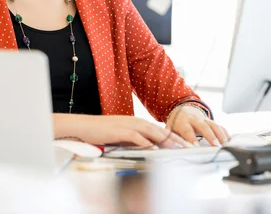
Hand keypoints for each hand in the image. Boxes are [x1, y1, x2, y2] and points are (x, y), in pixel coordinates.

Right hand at [54, 114, 191, 148]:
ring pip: (150, 131)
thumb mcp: (122, 136)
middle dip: (173, 138)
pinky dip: (144, 142)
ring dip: (164, 140)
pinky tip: (152, 148)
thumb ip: (135, 140)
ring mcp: (126, 125)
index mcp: (136, 123)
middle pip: (158, 129)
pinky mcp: (118, 131)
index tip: (183, 144)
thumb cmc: (102, 132)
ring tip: (175, 147)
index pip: (158, 129)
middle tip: (186, 146)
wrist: (84, 126)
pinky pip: (134, 136)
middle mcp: (134, 122)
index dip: (172, 136)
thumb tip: (149, 147)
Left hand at [165, 105, 230, 146]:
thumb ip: (170, 138)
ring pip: (214, 125)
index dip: (191, 138)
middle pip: (203, 126)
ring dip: (220, 135)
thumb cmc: (176, 123)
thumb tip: (167, 149)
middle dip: (210, 136)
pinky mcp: (212, 122)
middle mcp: (195, 120)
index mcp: (183, 122)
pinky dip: (225, 133)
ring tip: (225, 145)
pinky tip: (229, 141)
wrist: (183, 110)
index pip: (187, 130)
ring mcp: (205, 120)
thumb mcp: (170, 128)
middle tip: (215, 146)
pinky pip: (220, 126)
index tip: (195, 147)